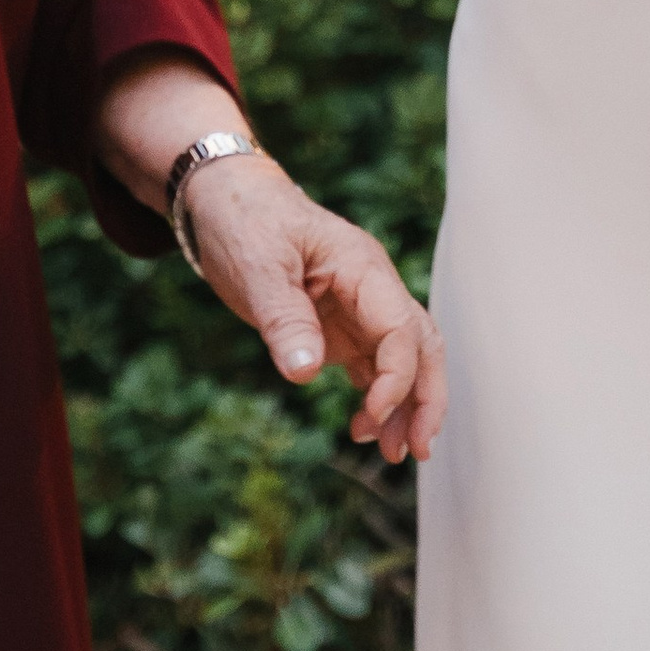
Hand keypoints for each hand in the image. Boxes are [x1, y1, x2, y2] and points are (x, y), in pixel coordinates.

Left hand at [184, 156, 445, 465]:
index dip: (397, 379)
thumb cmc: (244, 220)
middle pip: (421, 345)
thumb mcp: (257, 268)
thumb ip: (283, 319)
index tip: (371, 418)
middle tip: (415, 451)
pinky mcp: (338, 324)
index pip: (402, 329)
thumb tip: (304, 373)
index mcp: (363, 267)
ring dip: (403, 405)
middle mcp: (370, 288)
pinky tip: (366, 428)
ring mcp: (357, 307)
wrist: (224, 196)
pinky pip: (373, 363)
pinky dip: (377, 397)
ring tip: (391, 453)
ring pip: (401, 360)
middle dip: (425, 398)